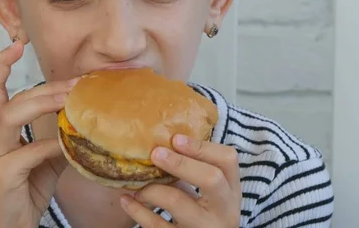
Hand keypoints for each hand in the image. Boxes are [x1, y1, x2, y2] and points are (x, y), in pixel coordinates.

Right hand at [0, 40, 77, 227]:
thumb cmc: (27, 191)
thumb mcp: (45, 158)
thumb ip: (56, 134)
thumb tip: (83, 114)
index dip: (1, 64)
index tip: (16, 42)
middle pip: (11, 99)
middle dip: (45, 88)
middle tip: (75, 82)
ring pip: (13, 114)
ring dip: (45, 103)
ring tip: (72, 98)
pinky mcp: (0, 172)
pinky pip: (30, 150)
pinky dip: (53, 145)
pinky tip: (69, 144)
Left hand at [120, 135, 241, 227]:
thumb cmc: (203, 213)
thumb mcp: (210, 194)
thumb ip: (196, 171)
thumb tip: (163, 140)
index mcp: (231, 190)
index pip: (228, 160)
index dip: (202, 146)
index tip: (176, 138)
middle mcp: (224, 210)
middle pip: (211, 178)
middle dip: (181, 162)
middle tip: (156, 153)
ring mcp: (205, 227)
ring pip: (177, 201)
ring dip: (151, 188)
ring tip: (137, 187)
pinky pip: (156, 224)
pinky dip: (137, 210)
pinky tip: (127, 200)